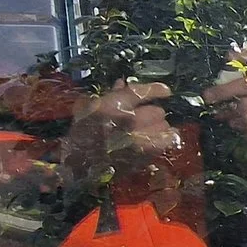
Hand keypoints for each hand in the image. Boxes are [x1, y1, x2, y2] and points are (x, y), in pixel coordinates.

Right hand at [64, 81, 179, 176]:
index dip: (156, 89)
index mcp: (112, 106)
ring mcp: (138, 140)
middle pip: (157, 111)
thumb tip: (122, 83)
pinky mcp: (144, 155)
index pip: (140, 92)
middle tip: (147, 116)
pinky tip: (161, 138)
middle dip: (153, 112)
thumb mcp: (89, 108)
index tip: (166, 91)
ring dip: (159, 126)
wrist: (80, 162)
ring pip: (163, 126)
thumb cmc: (83, 132)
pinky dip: (165, 139)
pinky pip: (165, 142)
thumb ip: (110, 95)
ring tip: (152, 128)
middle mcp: (128, 122)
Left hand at [202, 49, 246, 163]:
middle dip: (222, 91)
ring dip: (227, 111)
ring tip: (218, 115)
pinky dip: (237, 122)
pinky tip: (233, 124)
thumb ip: (233, 83)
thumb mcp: (243, 96)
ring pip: (244, 105)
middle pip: (245, 84)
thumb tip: (214, 78)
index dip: (246, 55)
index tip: (229, 55)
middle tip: (207, 97)